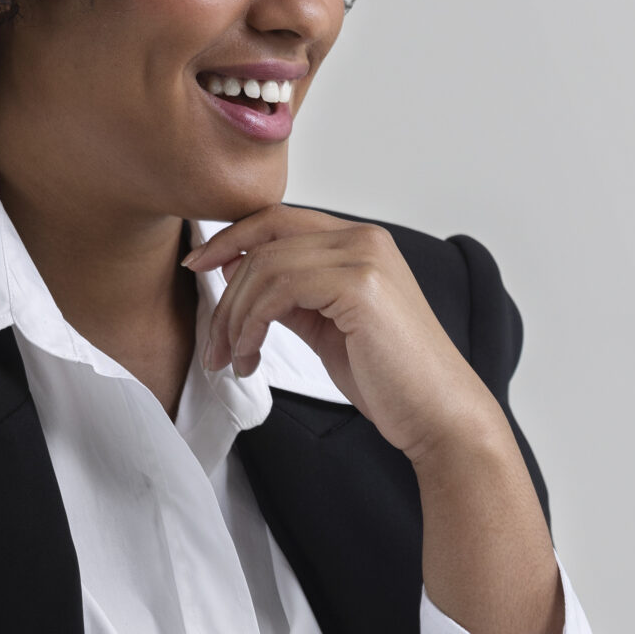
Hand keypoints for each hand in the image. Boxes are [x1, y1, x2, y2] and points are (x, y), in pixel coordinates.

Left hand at [182, 204, 496, 461]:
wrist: (437, 414)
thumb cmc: (389, 378)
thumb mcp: (327, 325)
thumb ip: (290, 294)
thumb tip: (238, 271)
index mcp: (361, 241)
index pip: (278, 218)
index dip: (231, 237)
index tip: (197, 266)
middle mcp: (365, 238)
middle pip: (266, 238)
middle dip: (225, 290)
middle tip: (213, 343)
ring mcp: (364, 257)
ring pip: (266, 266)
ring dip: (234, 317)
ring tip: (232, 359)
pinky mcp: (360, 284)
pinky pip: (279, 290)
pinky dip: (251, 325)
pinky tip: (250, 357)